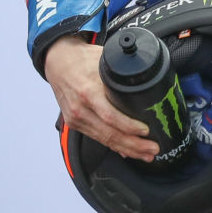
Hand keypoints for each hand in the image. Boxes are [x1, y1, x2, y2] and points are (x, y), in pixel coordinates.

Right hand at [44, 38, 158, 160]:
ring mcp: (76, 118)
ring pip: (104, 139)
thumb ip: (123, 72)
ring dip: (126, 149)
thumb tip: (147, 77)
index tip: (146, 131)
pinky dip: (113, 146)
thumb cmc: (83, 58)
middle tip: (153, 149)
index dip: (129, 126)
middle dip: (133, 144)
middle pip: (109, 133)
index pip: (110, 116)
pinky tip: (126, 151)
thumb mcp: (105, 60)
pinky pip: (96, 137)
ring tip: (145, 154)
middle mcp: (80, 109)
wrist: (58, 60)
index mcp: (89, 92)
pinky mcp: (74, 123)